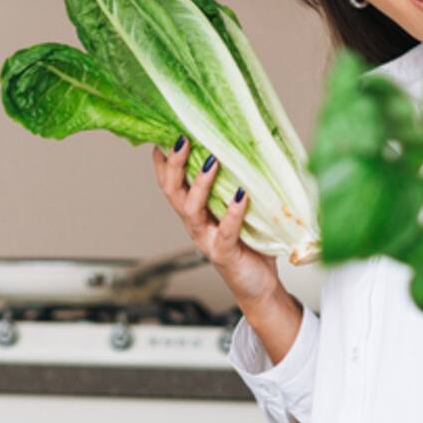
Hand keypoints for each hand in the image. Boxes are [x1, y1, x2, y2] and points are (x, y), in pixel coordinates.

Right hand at [151, 137, 282, 307]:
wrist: (259, 286)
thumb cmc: (250, 244)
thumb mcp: (237, 209)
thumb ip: (234, 185)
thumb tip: (246, 149)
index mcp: (194, 212)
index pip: (171, 184)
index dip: (163, 162)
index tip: (163, 135)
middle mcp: (195, 224)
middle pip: (174, 192)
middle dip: (174, 165)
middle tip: (182, 139)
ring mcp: (207, 239)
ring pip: (192, 209)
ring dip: (200, 183)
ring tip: (211, 160)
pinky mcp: (224, 253)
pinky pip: (226, 231)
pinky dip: (233, 212)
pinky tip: (242, 196)